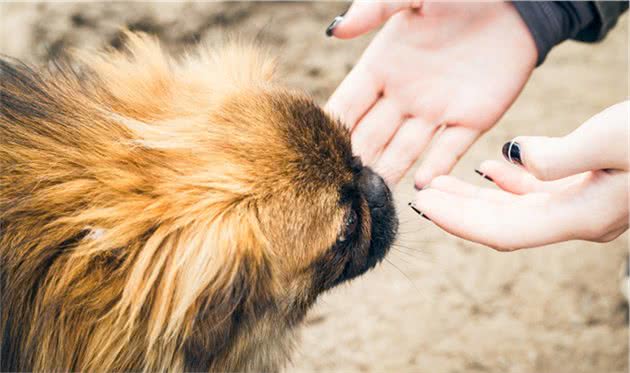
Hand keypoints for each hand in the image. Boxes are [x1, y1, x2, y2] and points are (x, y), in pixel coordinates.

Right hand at [326, 1, 536, 186]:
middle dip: (354, 160)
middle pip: (371, 135)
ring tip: (369, 199)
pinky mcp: (472, 120)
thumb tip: (334, 30)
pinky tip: (419, 188)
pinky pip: (449, 151)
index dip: (331, 126)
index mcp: (382, 66)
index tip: (311, 150)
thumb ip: (374, 9)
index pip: (348, 104)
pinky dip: (435, 169)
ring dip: (387, 173)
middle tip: (335, 189)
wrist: (516, 0)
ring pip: (404, 150)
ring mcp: (436, 111)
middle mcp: (403, 95)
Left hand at [411, 101, 629, 250]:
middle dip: (459, 210)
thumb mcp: (614, 139)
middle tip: (421, 193)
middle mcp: (580, 218)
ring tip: (441, 181)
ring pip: (517, 207)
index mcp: (583, 216)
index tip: (424, 206)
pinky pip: (540, 191)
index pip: (504, 231)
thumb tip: (514, 159)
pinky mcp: (589, 186)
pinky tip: (488, 168)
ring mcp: (585, 204)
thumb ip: (561, 156)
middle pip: (503, 223)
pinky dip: (511, 181)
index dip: (461, 222)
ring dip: (478, 195)